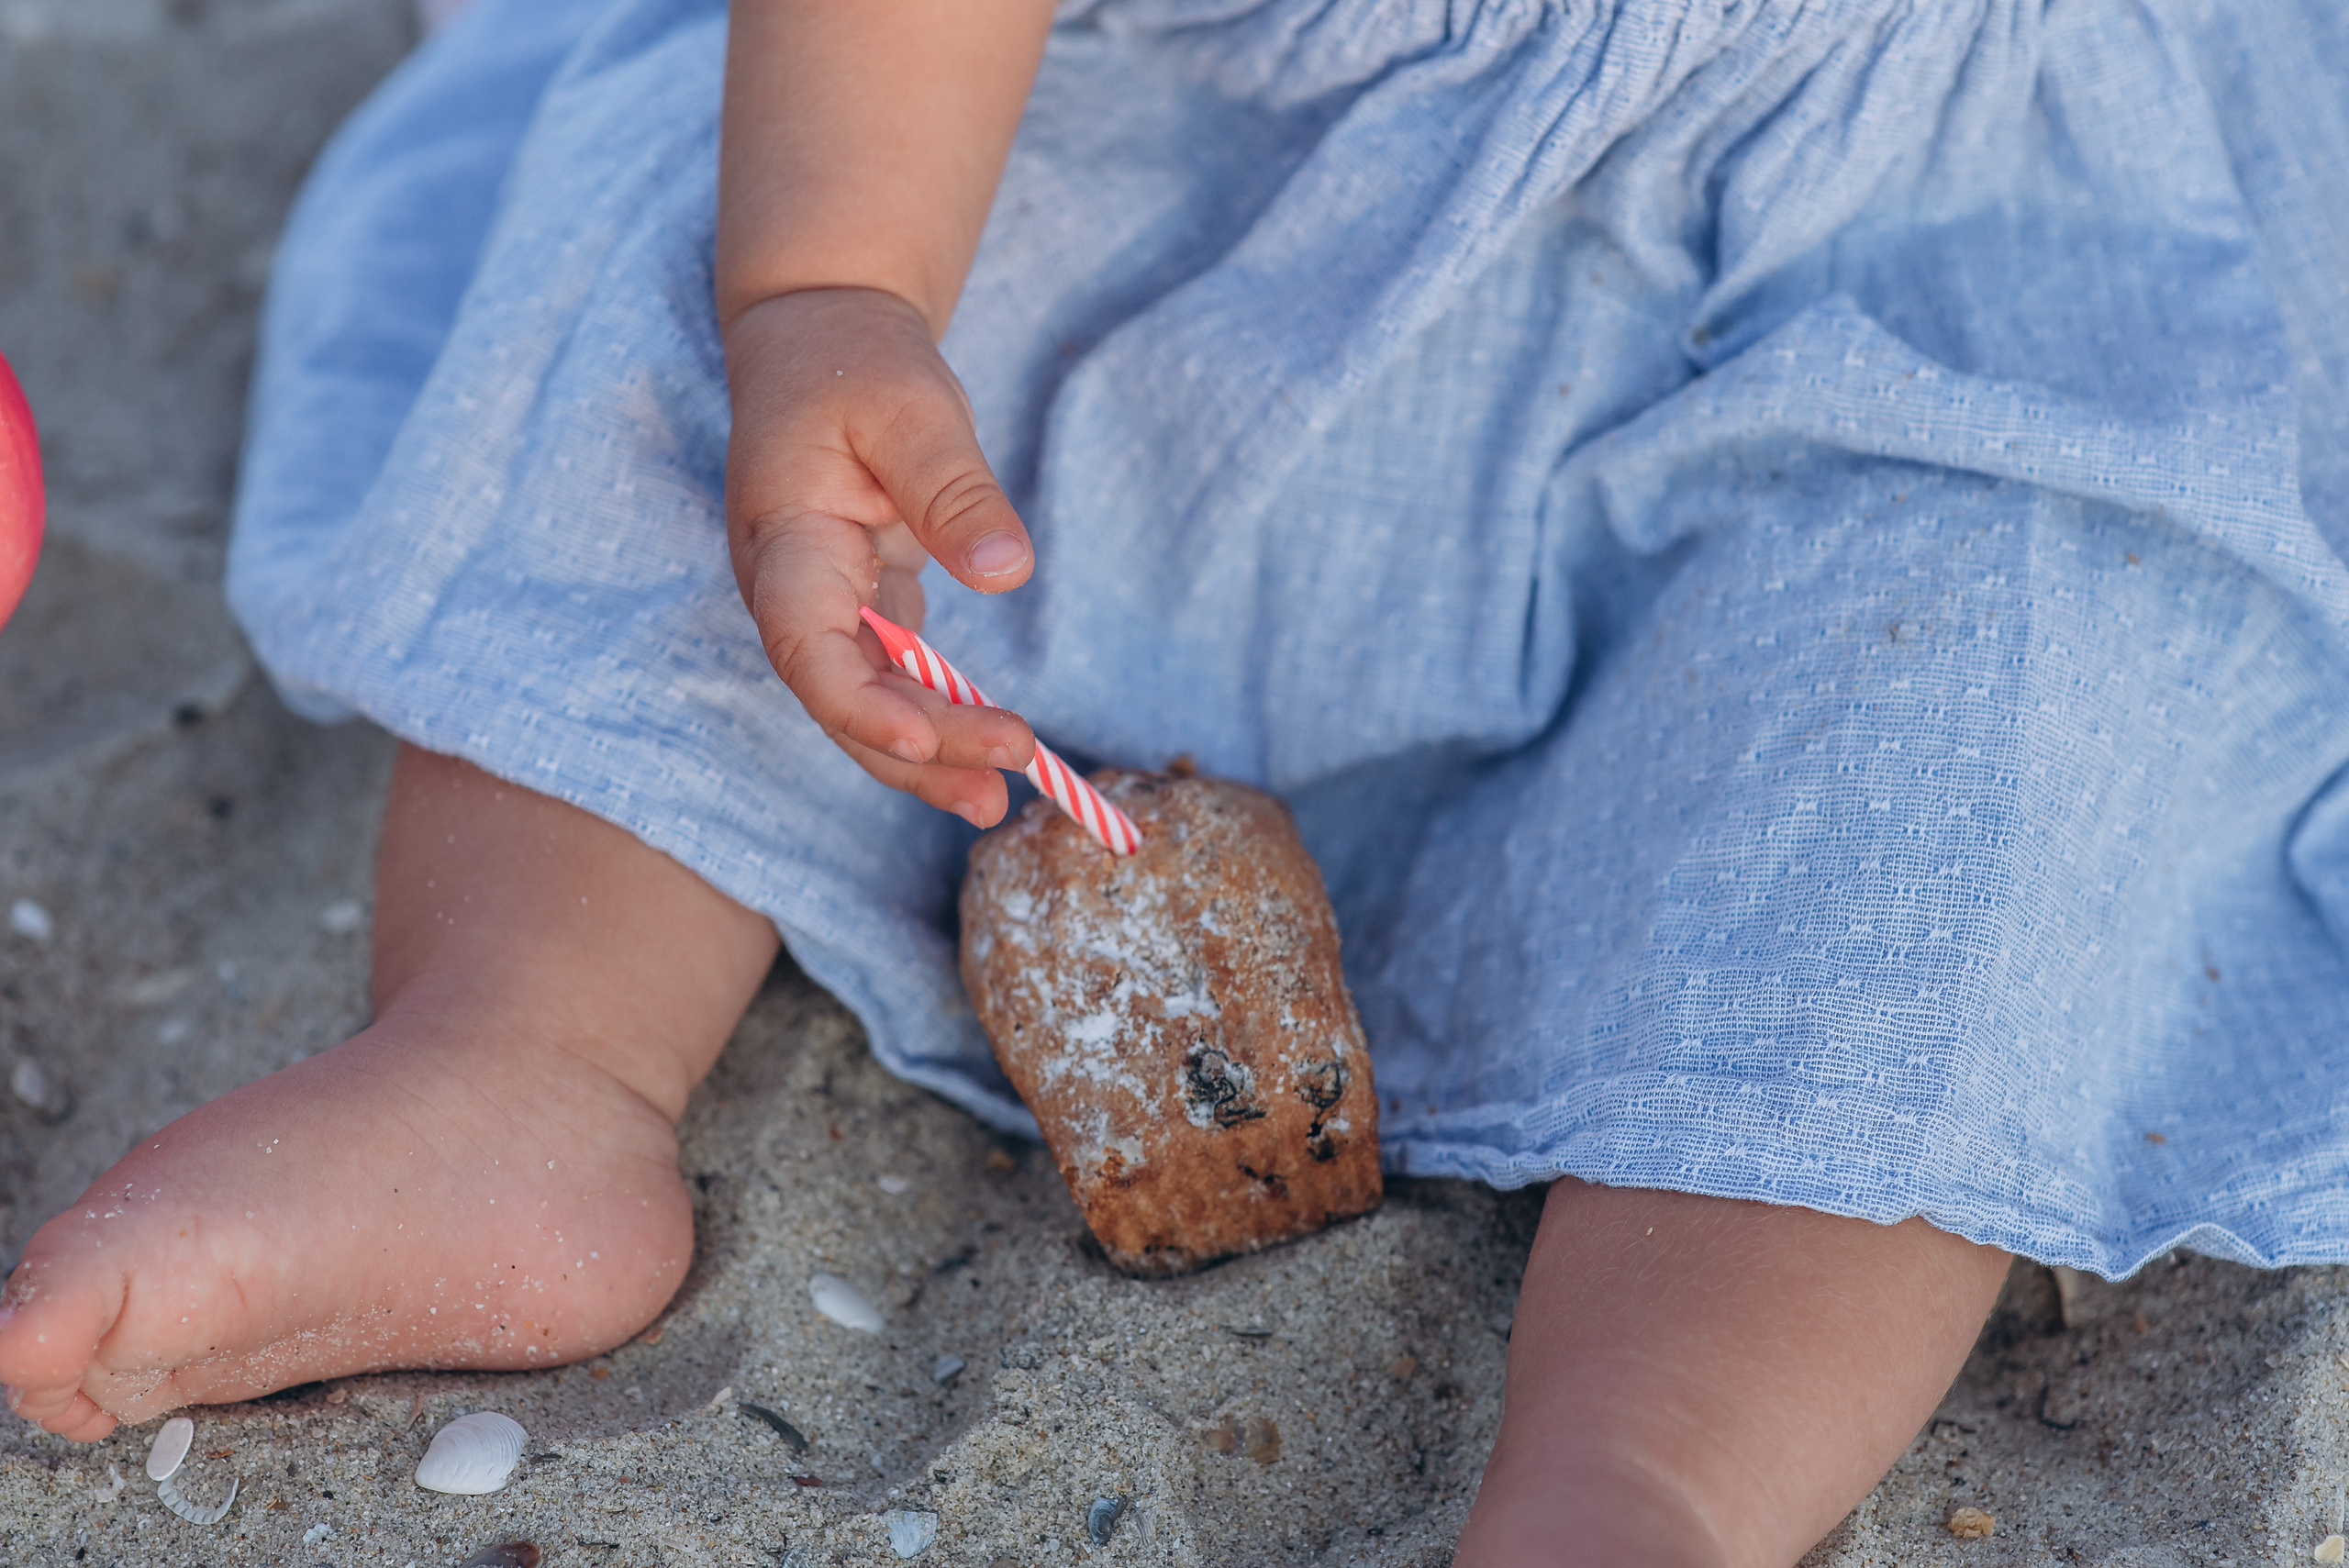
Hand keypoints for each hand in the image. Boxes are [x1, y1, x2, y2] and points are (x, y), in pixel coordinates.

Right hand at [724, 286, 1036, 827]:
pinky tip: (991, 754)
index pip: (804, 644)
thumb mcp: (912, 406)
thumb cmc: (854, 359)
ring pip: (869, 699)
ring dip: (929, 753)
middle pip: (843, 695)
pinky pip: (896, 678)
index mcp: (784, 539)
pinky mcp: (864, 603)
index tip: (921, 736)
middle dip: (916, 749)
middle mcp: (791, 588)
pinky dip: (939, 716)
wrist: (822, 331)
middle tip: (1001, 783)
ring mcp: (826, 602)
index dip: (857, 702)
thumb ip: (954, 491)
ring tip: (997, 801)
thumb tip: (1009, 573)